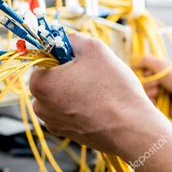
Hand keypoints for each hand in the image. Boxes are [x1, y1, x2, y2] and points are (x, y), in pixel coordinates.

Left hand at [29, 33, 159, 153]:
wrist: (131, 130)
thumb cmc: (113, 88)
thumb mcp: (94, 48)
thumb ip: (72, 38)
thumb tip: (64, 38)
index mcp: (39, 84)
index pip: (44, 58)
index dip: (64, 54)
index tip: (83, 58)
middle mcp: (39, 106)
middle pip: (52, 78)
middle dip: (70, 72)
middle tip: (95, 74)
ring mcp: (52, 122)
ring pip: (62, 95)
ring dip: (76, 89)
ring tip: (100, 92)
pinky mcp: (67, 133)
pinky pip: (70, 111)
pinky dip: (81, 106)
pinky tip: (100, 106)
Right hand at [134, 56, 171, 119]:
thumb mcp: (161, 64)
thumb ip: (144, 60)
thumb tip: (132, 62)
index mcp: (160, 73)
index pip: (140, 72)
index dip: (142, 72)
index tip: (148, 72)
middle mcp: (159, 84)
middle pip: (140, 83)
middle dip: (148, 82)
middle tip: (159, 83)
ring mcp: (159, 96)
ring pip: (142, 94)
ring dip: (150, 91)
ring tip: (161, 92)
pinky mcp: (160, 108)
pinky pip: (147, 105)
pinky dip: (151, 101)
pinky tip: (159, 101)